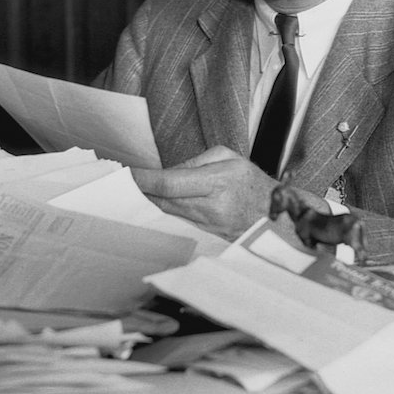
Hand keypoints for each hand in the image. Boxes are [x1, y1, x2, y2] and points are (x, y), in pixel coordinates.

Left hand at [131, 146, 277, 239]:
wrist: (277, 216)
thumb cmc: (252, 182)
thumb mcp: (228, 158)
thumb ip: (196, 161)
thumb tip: (169, 171)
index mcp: (217, 182)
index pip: (170, 183)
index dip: (145, 180)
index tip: (126, 174)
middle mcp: (210, 207)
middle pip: (163, 201)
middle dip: (139, 191)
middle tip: (116, 182)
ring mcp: (207, 225)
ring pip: (167, 212)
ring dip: (146, 203)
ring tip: (127, 191)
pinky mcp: (205, 235)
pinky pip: (177, 221)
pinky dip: (161, 213)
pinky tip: (148, 205)